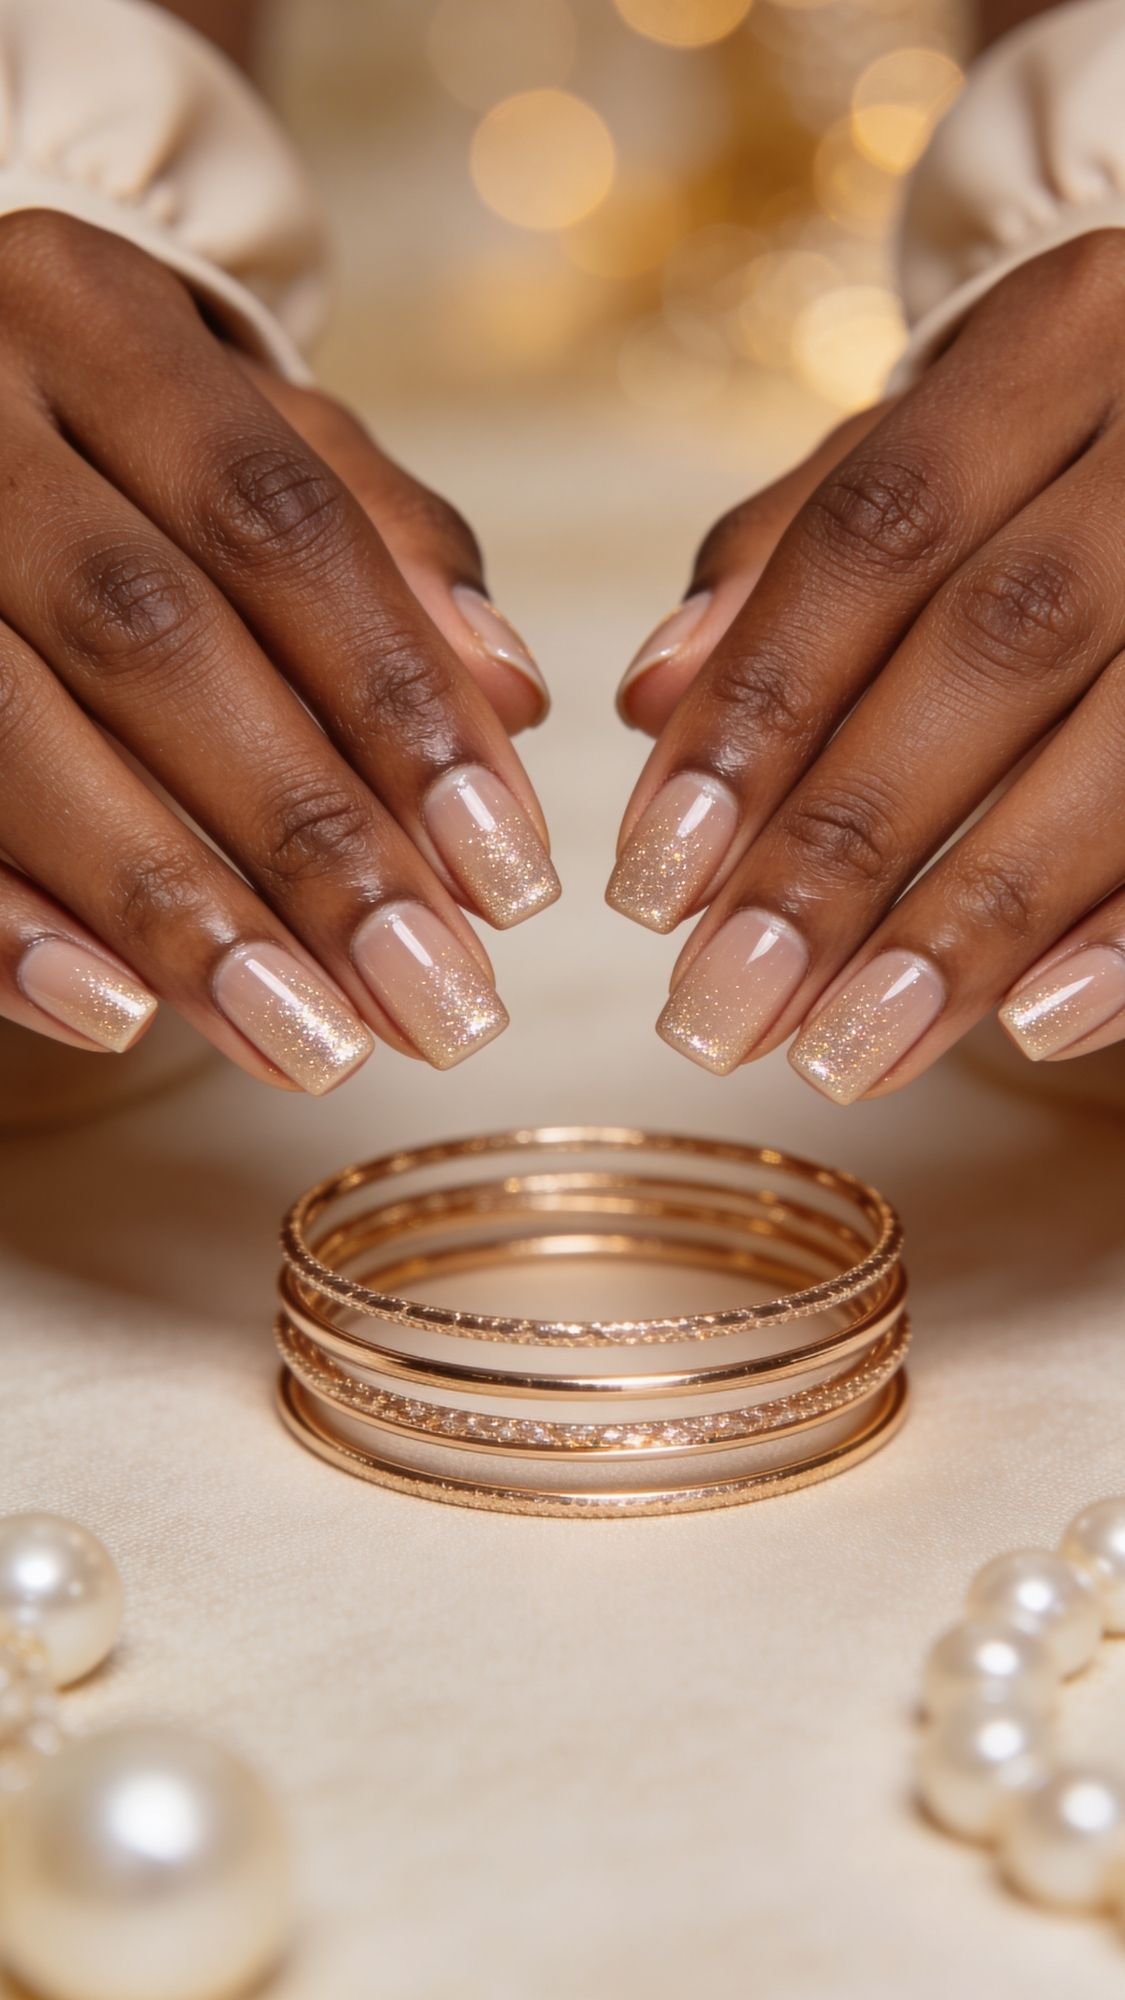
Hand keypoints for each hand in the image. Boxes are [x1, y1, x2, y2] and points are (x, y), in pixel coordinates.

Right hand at [0, 211, 556, 1091]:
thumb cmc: (110, 440)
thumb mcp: (242, 435)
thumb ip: (383, 546)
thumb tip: (511, 692)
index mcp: (93, 318)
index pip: (276, 522)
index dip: (399, 706)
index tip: (511, 880)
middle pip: (148, 637)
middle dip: (307, 838)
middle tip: (437, 1004)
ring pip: (9, 731)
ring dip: (171, 907)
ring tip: (314, 1044)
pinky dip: (5, 922)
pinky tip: (117, 1017)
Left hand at [609, 231, 1124, 1102]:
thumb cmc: (1074, 444)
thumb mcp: (939, 441)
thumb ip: (790, 552)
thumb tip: (648, 696)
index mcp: (1066, 334)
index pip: (878, 534)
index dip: (759, 710)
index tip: (652, 878)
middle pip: (997, 647)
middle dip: (846, 846)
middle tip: (723, 1007)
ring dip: (974, 918)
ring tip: (844, 1051)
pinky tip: (1032, 1025)